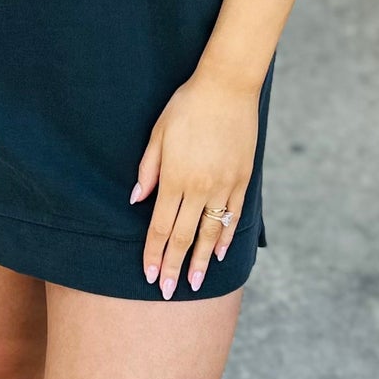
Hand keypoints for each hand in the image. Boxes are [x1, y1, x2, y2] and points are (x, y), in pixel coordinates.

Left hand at [130, 65, 256, 296]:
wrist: (227, 87)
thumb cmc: (186, 106)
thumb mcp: (158, 133)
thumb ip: (148, 169)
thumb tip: (136, 200)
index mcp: (175, 178)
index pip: (161, 227)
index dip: (155, 254)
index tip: (150, 275)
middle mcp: (200, 187)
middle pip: (184, 237)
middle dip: (174, 267)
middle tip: (169, 291)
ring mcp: (224, 185)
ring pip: (211, 232)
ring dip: (201, 260)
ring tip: (195, 283)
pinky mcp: (242, 179)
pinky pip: (233, 215)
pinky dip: (225, 237)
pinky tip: (218, 252)